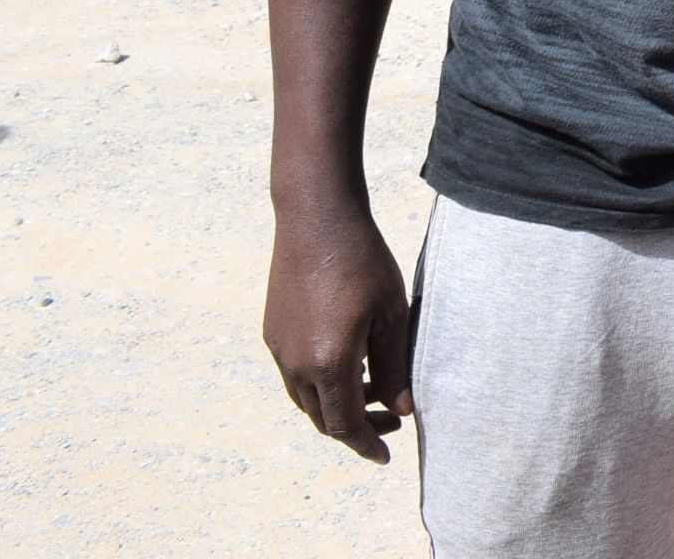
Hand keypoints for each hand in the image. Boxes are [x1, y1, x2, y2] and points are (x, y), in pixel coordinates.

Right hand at [263, 200, 413, 463]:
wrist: (316, 218)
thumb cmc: (363, 262)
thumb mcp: (392, 315)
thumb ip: (396, 367)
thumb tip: (401, 409)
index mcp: (329, 364)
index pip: (346, 424)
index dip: (367, 443)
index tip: (386, 455)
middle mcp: (296, 365)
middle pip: (323, 418)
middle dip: (356, 428)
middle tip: (390, 421)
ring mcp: (279, 349)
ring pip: (306, 400)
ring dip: (337, 405)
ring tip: (375, 391)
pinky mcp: (272, 332)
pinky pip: (295, 375)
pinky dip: (321, 384)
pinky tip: (349, 364)